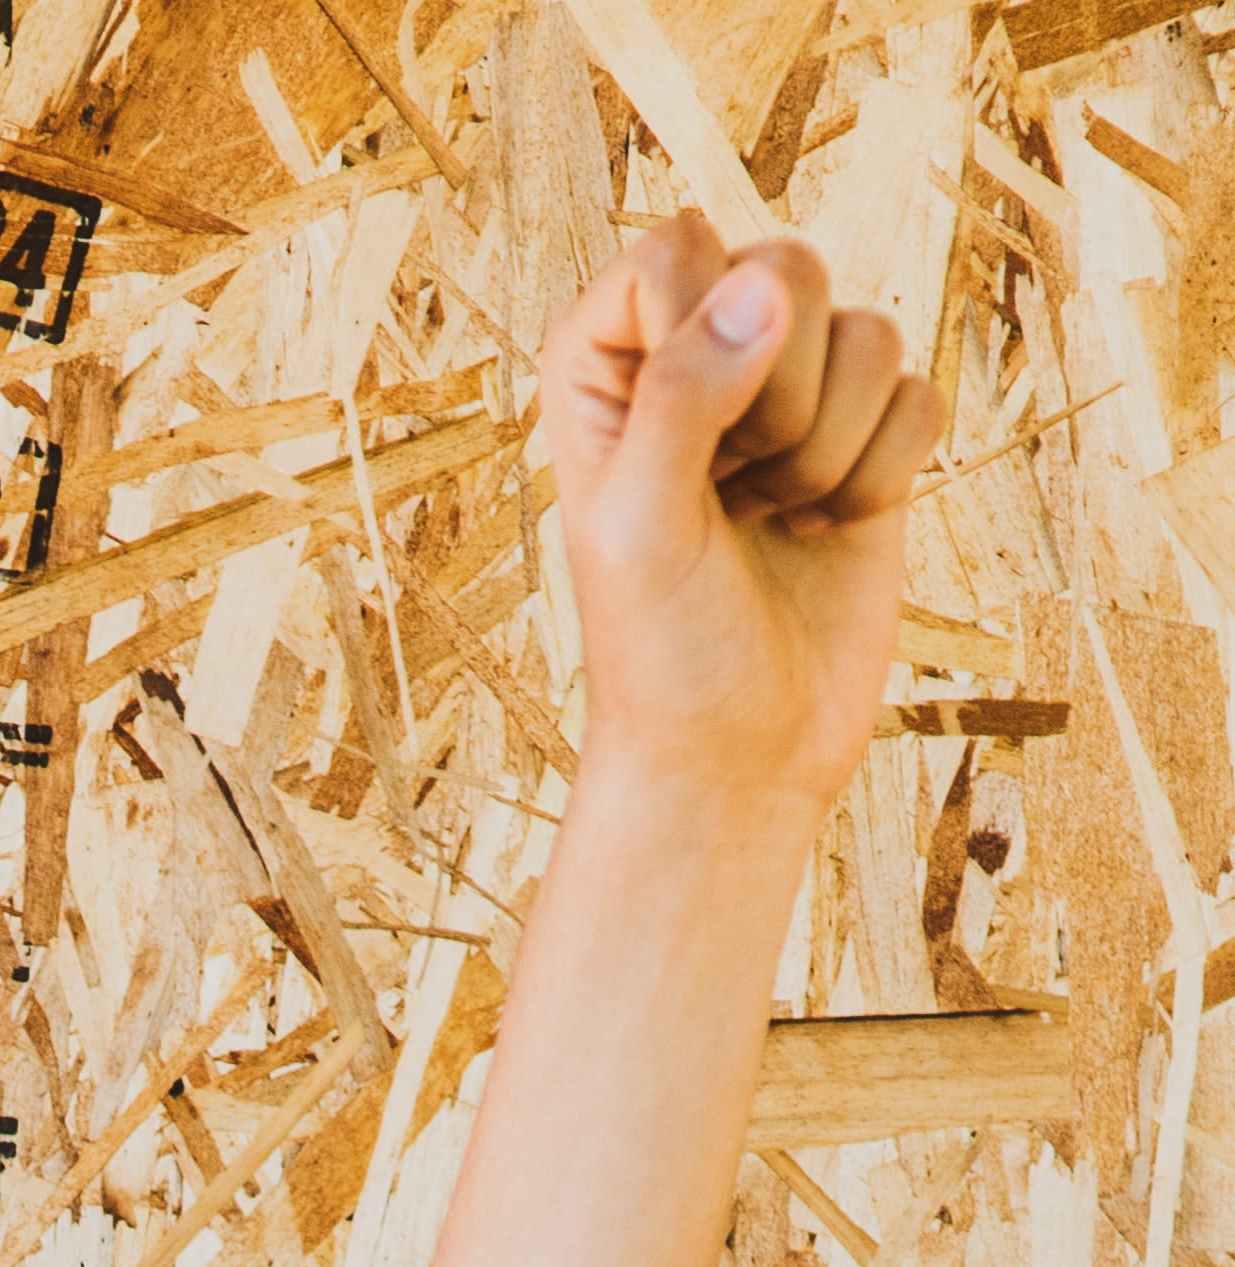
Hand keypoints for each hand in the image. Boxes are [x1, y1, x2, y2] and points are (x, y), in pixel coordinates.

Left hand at [543, 218, 943, 826]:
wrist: (734, 756)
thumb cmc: (660, 649)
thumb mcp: (640, 523)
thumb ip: (684, 392)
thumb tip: (770, 280)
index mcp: (611, 355)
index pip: (679, 249)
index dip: (699, 336)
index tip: (679, 449)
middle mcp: (701, 351)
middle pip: (785, 268)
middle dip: (777, 396)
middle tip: (733, 492)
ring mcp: (793, 391)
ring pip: (866, 331)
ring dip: (827, 448)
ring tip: (772, 518)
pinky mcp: (869, 438)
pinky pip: (917, 395)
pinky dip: (880, 477)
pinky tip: (824, 533)